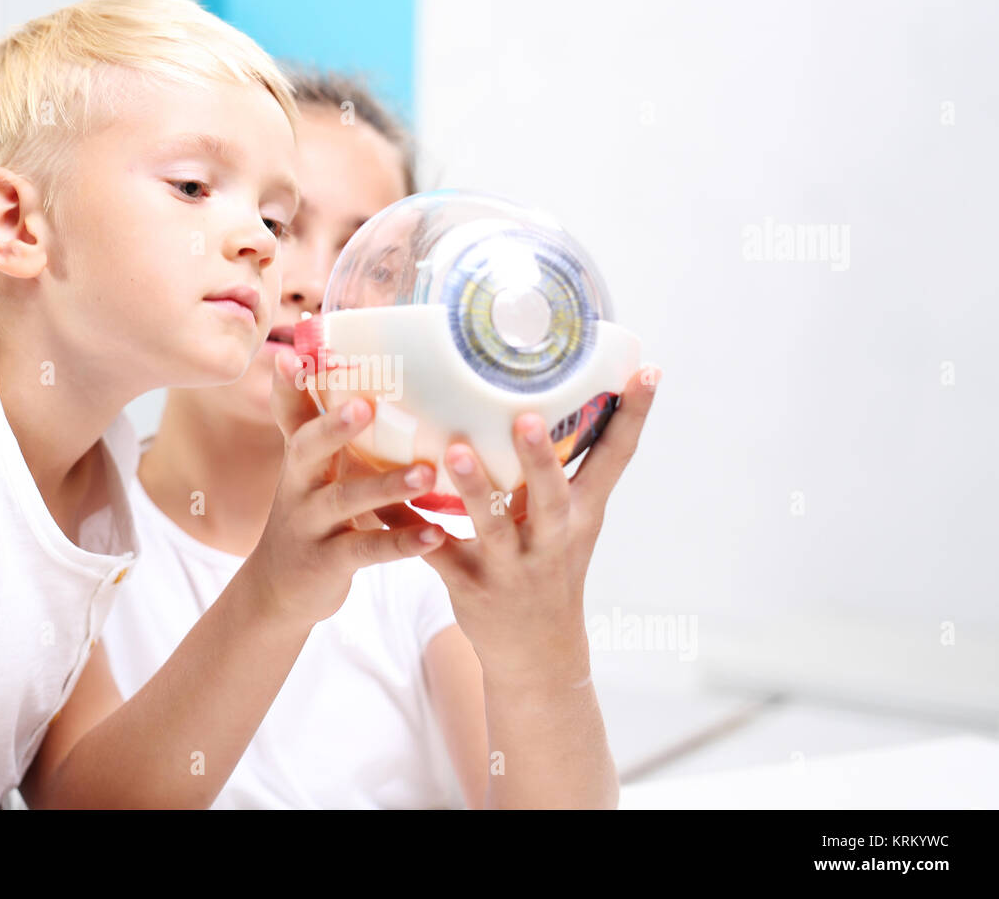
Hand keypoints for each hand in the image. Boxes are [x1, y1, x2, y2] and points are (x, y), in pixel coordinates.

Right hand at [244, 349, 448, 626]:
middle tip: (365, 406)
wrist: (276, 591)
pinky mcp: (328, 562)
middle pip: (306, 449)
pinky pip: (367, 549)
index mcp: (299, 457)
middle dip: (334, 429)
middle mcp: (298, 485)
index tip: (294, 356)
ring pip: (345, 500)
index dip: (289, 386)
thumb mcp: (309, 472)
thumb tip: (345, 373)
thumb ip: (324, 431)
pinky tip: (435, 534)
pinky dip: (402, 542)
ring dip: (386, 486)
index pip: (289, 414)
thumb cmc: (309, 515)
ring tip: (427, 473)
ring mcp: (311, 524)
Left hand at [375, 365, 660, 677]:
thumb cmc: (552, 567)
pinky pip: (434, 553)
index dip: (634, 415)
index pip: (616, 460)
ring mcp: (513, 566)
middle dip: (540, 459)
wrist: (538, 654)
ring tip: (456, 452)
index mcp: (582, 514)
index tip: (649, 369)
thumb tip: (550, 388)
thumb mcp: (574, 522)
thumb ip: (565, 467)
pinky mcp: (471, 586)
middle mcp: (553, 539)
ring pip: (494, 527)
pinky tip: (375, 503)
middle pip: (553, 496)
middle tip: (527, 417)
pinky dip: (405, 528)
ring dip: (476, 490)